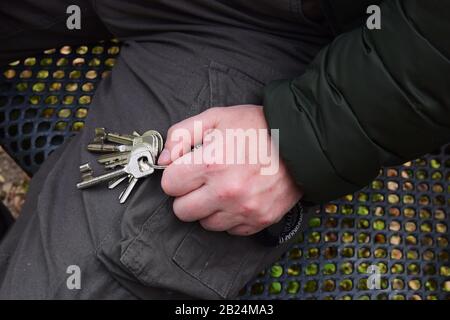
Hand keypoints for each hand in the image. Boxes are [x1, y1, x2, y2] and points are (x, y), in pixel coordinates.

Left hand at [158, 105, 302, 235]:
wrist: (300, 142)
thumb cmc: (257, 127)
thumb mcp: (216, 117)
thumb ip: (182, 135)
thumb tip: (163, 159)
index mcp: (211, 164)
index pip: (169, 185)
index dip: (175, 175)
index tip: (187, 169)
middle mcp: (226, 192)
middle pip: (182, 211)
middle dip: (187, 195)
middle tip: (203, 180)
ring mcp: (244, 210)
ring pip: (205, 223)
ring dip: (209, 208)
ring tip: (224, 187)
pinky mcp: (259, 221)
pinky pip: (230, 230)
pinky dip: (230, 216)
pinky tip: (239, 197)